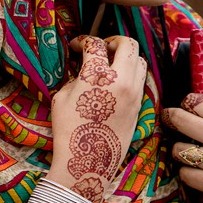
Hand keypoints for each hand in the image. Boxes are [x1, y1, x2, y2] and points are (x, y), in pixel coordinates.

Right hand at [47, 35, 148, 202]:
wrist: (88, 161)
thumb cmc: (68, 130)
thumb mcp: (61, 98)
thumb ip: (75, 78)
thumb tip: (83, 71)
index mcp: (97, 74)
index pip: (95, 44)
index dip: (83, 41)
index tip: (76, 46)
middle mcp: (121, 79)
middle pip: (127, 44)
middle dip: (113, 41)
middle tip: (101, 48)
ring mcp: (134, 92)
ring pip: (140, 60)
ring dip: (126, 57)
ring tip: (112, 64)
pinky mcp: (140, 106)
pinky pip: (141, 80)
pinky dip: (131, 74)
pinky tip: (117, 83)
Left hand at [163, 77, 202, 202]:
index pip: (196, 102)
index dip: (186, 104)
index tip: (184, 107)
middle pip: (179, 120)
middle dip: (169, 119)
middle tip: (168, 120)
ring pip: (177, 149)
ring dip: (179, 151)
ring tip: (188, 153)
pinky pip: (183, 173)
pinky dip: (188, 174)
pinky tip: (199, 174)